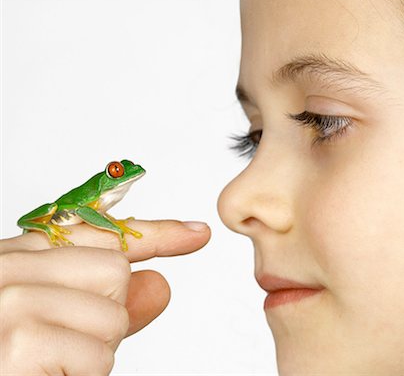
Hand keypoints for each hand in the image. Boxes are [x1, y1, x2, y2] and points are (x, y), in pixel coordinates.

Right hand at [0, 219, 209, 374]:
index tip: (195, 233)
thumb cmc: (12, 353)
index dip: (155, 234)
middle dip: (106, 315)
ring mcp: (14, 301)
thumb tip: (160, 284)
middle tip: (61, 340)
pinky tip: (44, 373)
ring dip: (92, 354)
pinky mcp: (22, 342)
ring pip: (113, 317)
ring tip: (48, 361)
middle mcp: (12, 268)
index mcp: (21, 258)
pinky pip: (98, 356)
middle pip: (116, 272)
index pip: (103, 232)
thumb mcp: (57, 321)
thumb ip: (109, 302)